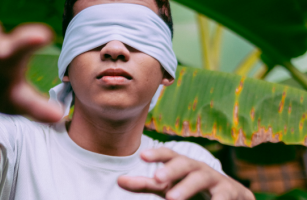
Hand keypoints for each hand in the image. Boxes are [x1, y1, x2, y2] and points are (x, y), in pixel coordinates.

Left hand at [117, 148, 254, 199]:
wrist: (231, 196)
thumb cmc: (191, 189)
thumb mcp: (169, 186)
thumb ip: (146, 184)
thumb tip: (119, 180)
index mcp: (183, 165)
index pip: (170, 155)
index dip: (157, 154)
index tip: (142, 156)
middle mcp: (198, 168)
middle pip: (185, 164)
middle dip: (171, 170)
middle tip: (157, 178)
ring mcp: (215, 181)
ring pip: (201, 179)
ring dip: (187, 188)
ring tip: (172, 198)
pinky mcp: (229, 194)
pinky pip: (221, 197)